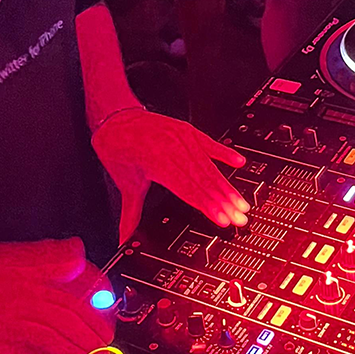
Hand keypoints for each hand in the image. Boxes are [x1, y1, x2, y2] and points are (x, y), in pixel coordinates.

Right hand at [0, 238, 114, 353]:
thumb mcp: (11, 253)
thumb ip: (47, 254)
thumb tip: (77, 251)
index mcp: (31, 271)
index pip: (76, 277)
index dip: (98, 291)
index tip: (108, 302)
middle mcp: (27, 296)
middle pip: (72, 314)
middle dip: (94, 330)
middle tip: (106, 341)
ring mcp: (14, 324)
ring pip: (57, 339)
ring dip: (80, 353)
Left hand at [91, 106, 249, 241]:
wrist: (113, 117)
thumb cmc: (118, 147)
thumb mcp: (125, 182)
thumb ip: (130, 212)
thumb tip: (125, 236)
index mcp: (157, 162)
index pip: (189, 189)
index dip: (207, 206)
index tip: (222, 219)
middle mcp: (172, 148)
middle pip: (204, 179)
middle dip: (224, 200)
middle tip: (240, 217)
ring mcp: (181, 137)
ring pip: (209, 165)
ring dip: (226, 185)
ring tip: (241, 202)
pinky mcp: (186, 130)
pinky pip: (209, 143)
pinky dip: (224, 153)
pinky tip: (239, 163)